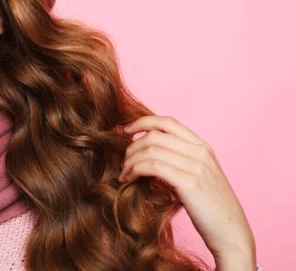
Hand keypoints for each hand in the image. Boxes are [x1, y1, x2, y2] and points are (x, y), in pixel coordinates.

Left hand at [119, 116, 255, 266]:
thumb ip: (178, 161)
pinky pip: (153, 165)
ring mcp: (196, 166)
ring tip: (123, 174)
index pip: (167, 122)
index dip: (142, 122)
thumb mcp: (198, 177)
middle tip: (123, 163)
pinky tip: (129, 179)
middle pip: (154, 135)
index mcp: (202, 147)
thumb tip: (147, 156)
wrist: (232, 234)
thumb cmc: (211, 209)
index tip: (125, 130)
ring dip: (130, 161)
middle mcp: (200, 152)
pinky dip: (135, 170)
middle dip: (132, 146)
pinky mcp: (189, 182)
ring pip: (150, 149)